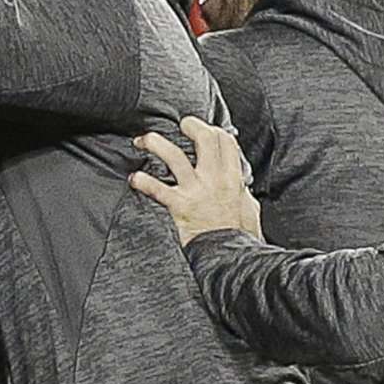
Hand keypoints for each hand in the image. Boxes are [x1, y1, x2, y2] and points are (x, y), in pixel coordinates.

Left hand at [129, 117, 261, 243]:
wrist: (231, 258)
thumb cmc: (240, 236)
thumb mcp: (249, 208)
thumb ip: (241, 193)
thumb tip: (240, 187)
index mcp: (233, 179)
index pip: (226, 142)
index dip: (214, 129)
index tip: (205, 129)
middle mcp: (215, 180)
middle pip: (205, 139)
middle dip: (191, 125)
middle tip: (180, 125)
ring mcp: (196, 191)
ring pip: (175, 157)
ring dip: (156, 143)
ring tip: (143, 140)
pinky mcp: (180, 206)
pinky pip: (158, 189)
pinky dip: (143, 182)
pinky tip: (134, 178)